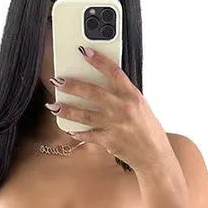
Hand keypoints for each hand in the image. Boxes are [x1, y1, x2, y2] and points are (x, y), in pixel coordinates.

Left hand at [46, 46, 173, 171]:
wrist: (153, 155)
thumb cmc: (148, 129)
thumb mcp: (140, 106)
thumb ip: (123, 96)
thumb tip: (103, 86)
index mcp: (132, 96)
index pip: (114, 72)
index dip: (99, 61)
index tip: (85, 52)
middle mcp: (123, 108)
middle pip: (93, 93)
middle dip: (73, 86)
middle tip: (58, 81)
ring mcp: (115, 125)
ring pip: (86, 114)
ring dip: (68, 109)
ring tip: (54, 105)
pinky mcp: (109, 140)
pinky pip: (89, 134)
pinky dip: (78, 132)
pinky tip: (69, 128)